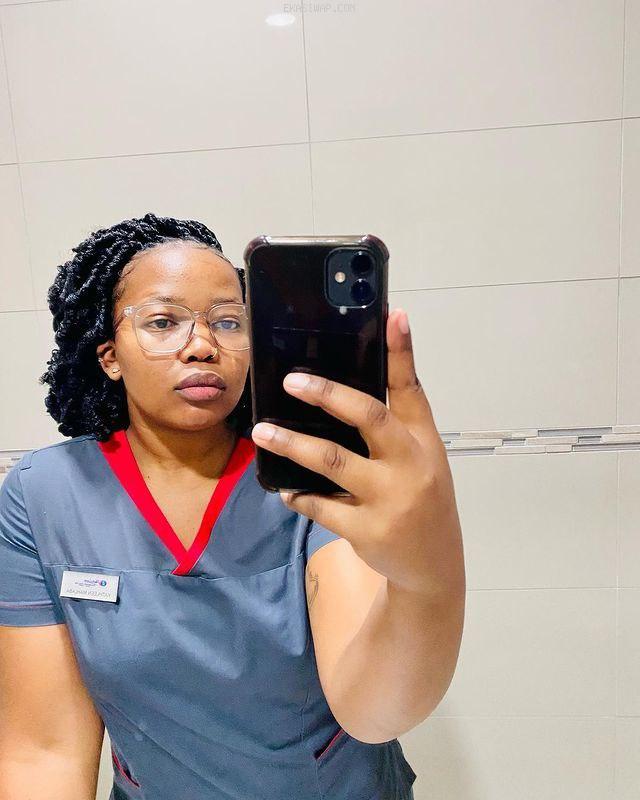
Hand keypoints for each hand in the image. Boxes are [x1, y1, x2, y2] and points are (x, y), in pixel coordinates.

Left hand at [250, 309, 463, 596]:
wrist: (433, 564)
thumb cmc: (421, 497)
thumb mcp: (421, 457)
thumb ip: (395, 420)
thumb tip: (352, 382)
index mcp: (424, 441)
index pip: (412, 389)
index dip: (402, 351)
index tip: (392, 315)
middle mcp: (411, 465)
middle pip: (369, 417)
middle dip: (328, 394)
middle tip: (292, 381)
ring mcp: (390, 499)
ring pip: (333, 461)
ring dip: (293, 444)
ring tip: (263, 432)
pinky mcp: (367, 530)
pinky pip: (320, 506)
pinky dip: (298, 495)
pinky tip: (284, 488)